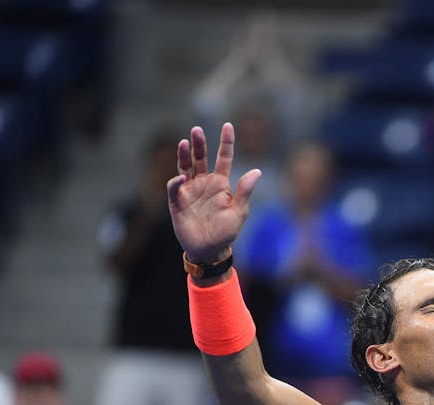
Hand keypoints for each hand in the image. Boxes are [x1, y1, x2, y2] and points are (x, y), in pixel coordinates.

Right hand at [167, 123, 261, 263]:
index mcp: (221, 183)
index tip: (228, 125)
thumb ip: (245, 191)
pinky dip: (177, 182)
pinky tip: (181, 178)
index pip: (224, 157)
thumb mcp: (239, 212)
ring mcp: (190, 191)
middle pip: (201, 158)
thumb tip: (257, 171)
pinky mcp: (178, 202)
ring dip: (184, 155)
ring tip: (185, 142)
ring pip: (185, 167)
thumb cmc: (226, 232)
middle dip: (199, 143)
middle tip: (197, 129)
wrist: (210, 250)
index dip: (226, 142)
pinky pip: (175, 188)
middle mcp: (204, 183)